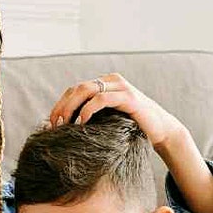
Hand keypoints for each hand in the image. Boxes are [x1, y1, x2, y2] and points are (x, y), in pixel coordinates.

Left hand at [47, 73, 184, 150]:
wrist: (161, 131)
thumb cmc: (133, 128)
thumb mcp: (109, 120)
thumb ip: (92, 116)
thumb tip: (66, 126)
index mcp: (105, 83)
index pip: (75, 89)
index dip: (60, 104)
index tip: (51, 123)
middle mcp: (112, 81)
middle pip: (78, 88)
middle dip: (62, 106)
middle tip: (53, 125)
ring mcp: (121, 87)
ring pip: (87, 90)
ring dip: (71, 107)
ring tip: (64, 124)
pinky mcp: (129, 98)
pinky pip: (103, 99)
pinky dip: (88, 109)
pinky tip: (81, 122)